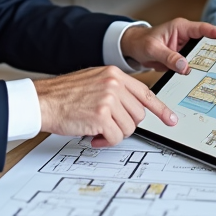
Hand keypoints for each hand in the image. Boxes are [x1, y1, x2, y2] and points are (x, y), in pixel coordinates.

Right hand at [34, 66, 176, 147]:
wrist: (43, 101)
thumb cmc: (64, 95)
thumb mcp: (93, 81)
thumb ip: (115, 89)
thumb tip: (132, 107)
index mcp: (114, 74)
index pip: (145, 93)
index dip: (160, 109)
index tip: (171, 119)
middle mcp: (114, 84)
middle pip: (138, 114)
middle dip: (125, 124)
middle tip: (108, 125)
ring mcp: (109, 99)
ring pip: (128, 128)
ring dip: (114, 133)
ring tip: (97, 129)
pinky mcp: (102, 116)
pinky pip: (115, 137)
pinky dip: (106, 141)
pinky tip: (94, 135)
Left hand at [119, 19, 215, 73]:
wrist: (133, 49)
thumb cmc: (141, 42)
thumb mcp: (153, 49)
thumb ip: (169, 57)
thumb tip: (184, 66)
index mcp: (180, 28)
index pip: (200, 29)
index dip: (213, 31)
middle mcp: (186, 37)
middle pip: (206, 44)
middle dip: (215, 51)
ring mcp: (185, 49)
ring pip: (201, 56)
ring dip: (206, 64)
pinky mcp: (183, 59)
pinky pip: (193, 65)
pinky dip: (197, 71)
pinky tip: (203, 79)